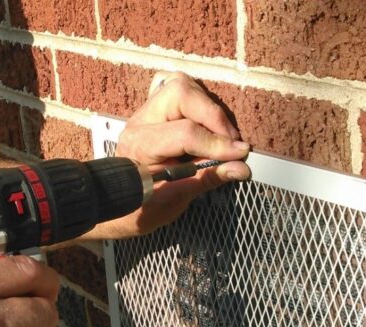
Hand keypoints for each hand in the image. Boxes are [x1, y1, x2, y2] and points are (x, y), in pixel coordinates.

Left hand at [88, 72, 251, 238]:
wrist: (125, 200)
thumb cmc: (146, 203)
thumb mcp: (177, 198)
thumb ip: (208, 178)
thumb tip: (240, 168)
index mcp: (140, 145)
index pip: (185, 132)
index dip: (217, 143)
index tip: (239, 155)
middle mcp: (141, 120)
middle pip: (181, 92)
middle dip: (213, 115)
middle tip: (231, 142)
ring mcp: (149, 110)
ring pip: (182, 85)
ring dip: (209, 108)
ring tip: (221, 136)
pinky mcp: (158, 108)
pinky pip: (182, 91)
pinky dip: (202, 105)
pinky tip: (209, 127)